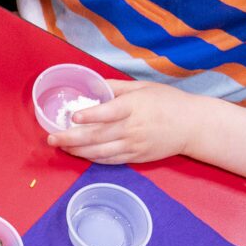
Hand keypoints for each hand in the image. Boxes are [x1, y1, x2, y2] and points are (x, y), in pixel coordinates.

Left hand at [49, 78, 203, 164]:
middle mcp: (132, 128)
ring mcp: (134, 145)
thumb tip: (93, 85)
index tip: (73, 116)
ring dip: (78, 151)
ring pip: (100, 152)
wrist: (193, 126)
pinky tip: (80, 154)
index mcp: (134, 107)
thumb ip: (116, 87)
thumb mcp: (143, 87)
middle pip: (97, 136)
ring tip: (60, 147)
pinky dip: (93, 159)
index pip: (109, 112)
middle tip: (52, 138)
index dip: (90, 115)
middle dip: (71, 138)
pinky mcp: (136, 157)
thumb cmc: (168, 102)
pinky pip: (110, 160)